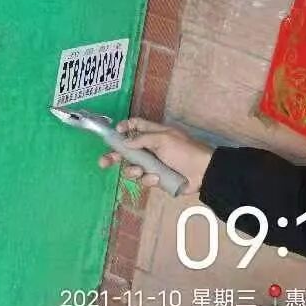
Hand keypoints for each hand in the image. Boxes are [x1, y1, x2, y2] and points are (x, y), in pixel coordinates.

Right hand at [98, 118, 212, 194]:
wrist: (203, 172)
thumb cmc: (184, 151)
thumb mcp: (164, 139)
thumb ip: (143, 139)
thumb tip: (125, 142)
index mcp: (154, 133)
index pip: (136, 126)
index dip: (124, 127)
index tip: (114, 133)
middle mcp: (151, 148)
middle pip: (127, 150)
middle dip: (114, 156)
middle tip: (103, 163)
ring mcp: (153, 164)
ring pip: (132, 168)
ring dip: (133, 171)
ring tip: (140, 172)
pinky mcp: (156, 178)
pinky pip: (144, 179)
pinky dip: (148, 179)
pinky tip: (157, 179)